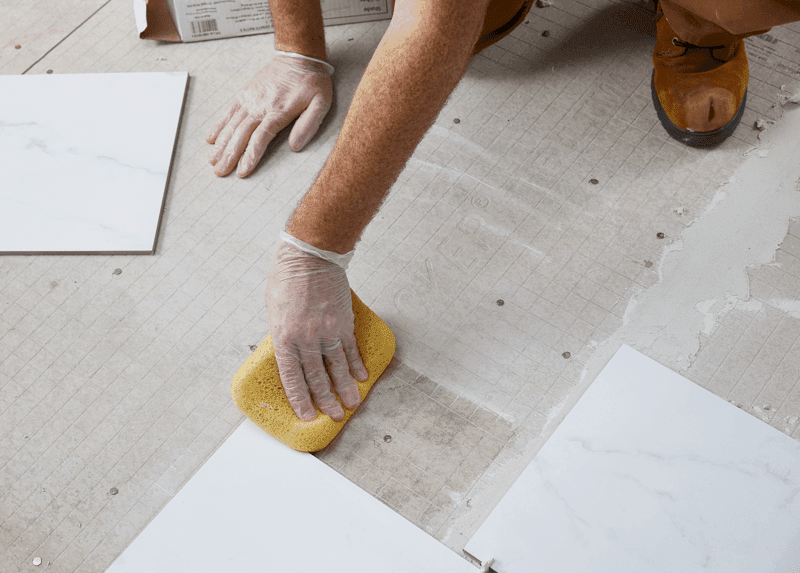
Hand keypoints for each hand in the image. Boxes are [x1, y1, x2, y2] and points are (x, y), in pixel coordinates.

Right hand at [206, 52, 332, 177]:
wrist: (298, 56)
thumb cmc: (312, 82)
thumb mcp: (320, 104)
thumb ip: (309, 125)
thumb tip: (295, 147)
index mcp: (278, 112)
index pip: (260, 139)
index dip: (249, 156)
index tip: (242, 172)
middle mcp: (260, 106)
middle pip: (240, 135)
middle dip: (229, 155)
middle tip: (219, 172)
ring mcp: (250, 100)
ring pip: (231, 125)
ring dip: (221, 144)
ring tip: (212, 160)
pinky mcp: (245, 94)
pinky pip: (229, 111)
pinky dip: (218, 125)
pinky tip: (211, 138)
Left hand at [265, 233, 368, 421]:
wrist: (310, 255)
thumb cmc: (287, 277)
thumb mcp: (273, 308)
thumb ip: (282, 333)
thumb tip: (289, 349)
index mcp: (284, 337)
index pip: (292, 377)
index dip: (300, 399)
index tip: (308, 415)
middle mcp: (306, 338)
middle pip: (317, 377)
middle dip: (326, 400)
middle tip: (334, 416)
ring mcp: (327, 331)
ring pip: (337, 367)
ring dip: (345, 388)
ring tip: (352, 404)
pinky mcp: (344, 322)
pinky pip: (351, 348)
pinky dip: (356, 364)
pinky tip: (360, 377)